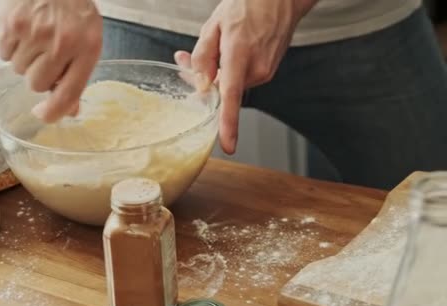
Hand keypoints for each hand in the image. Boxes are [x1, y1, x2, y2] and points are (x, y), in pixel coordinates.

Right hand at [0, 0, 102, 121]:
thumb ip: (78, 76)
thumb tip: (70, 110)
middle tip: (45, 56)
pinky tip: (22, 32)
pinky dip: (10, 47)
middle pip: (36, 85)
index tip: (43, 114)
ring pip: (17, 70)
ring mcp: (34, 33)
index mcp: (86, 49)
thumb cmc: (74, 10)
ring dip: (24, 60)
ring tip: (35, 39)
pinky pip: (3, 53)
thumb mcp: (88, 41)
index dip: (53, 112)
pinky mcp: (11, 23)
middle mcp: (61, 43)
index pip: (67, 94)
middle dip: (38, 75)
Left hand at [176, 0, 316, 153]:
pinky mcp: (267, 72)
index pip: (231, 97)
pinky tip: (229, 49)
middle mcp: (256, 69)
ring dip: (216, 73)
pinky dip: (230, 70)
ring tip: (214, 46)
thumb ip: (203, 56)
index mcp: (240, 55)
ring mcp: (265, 72)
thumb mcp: (214, 24)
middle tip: (183, 60)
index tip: (228, 146)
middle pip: (221, 90)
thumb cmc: (248, 5)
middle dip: (201, 80)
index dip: (228, 124)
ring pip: (231, 84)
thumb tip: (199, 83)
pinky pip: (241, 78)